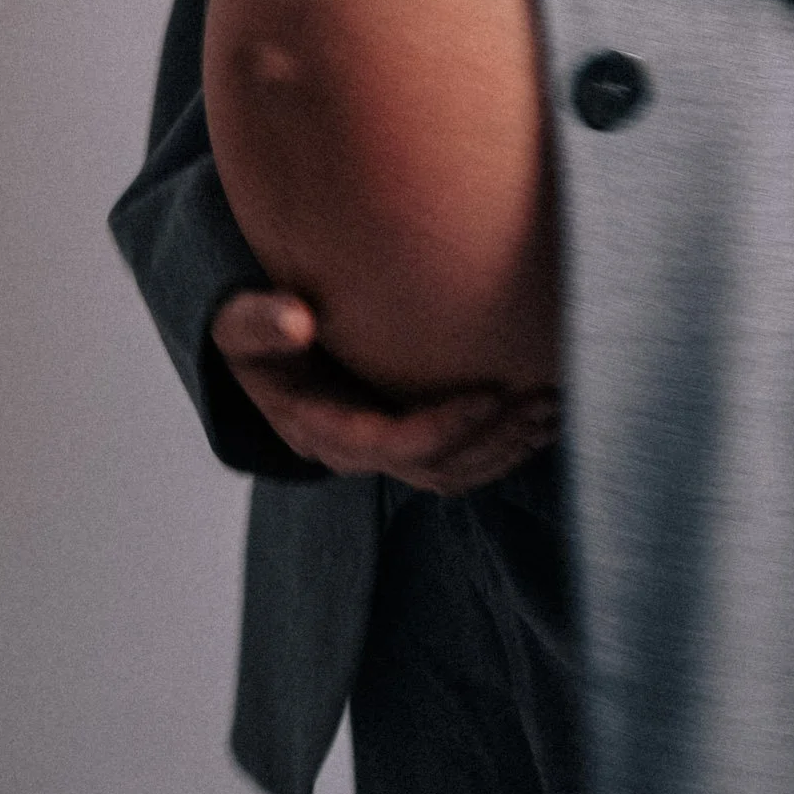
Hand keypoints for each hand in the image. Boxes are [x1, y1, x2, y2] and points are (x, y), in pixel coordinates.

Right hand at [209, 288, 558, 492]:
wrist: (255, 348)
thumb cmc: (250, 332)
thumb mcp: (236, 324)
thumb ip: (258, 322)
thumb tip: (295, 321)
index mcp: (321, 429)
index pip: (393, 443)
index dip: (445, 425)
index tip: (492, 391)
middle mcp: (357, 450)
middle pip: (437, 466)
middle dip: (494, 438)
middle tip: (545, 399)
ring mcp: (384, 449)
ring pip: (457, 471)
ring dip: (509, 446)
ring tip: (556, 408)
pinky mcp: (406, 437)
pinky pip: (462, 457)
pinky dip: (505, 443)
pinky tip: (542, 415)